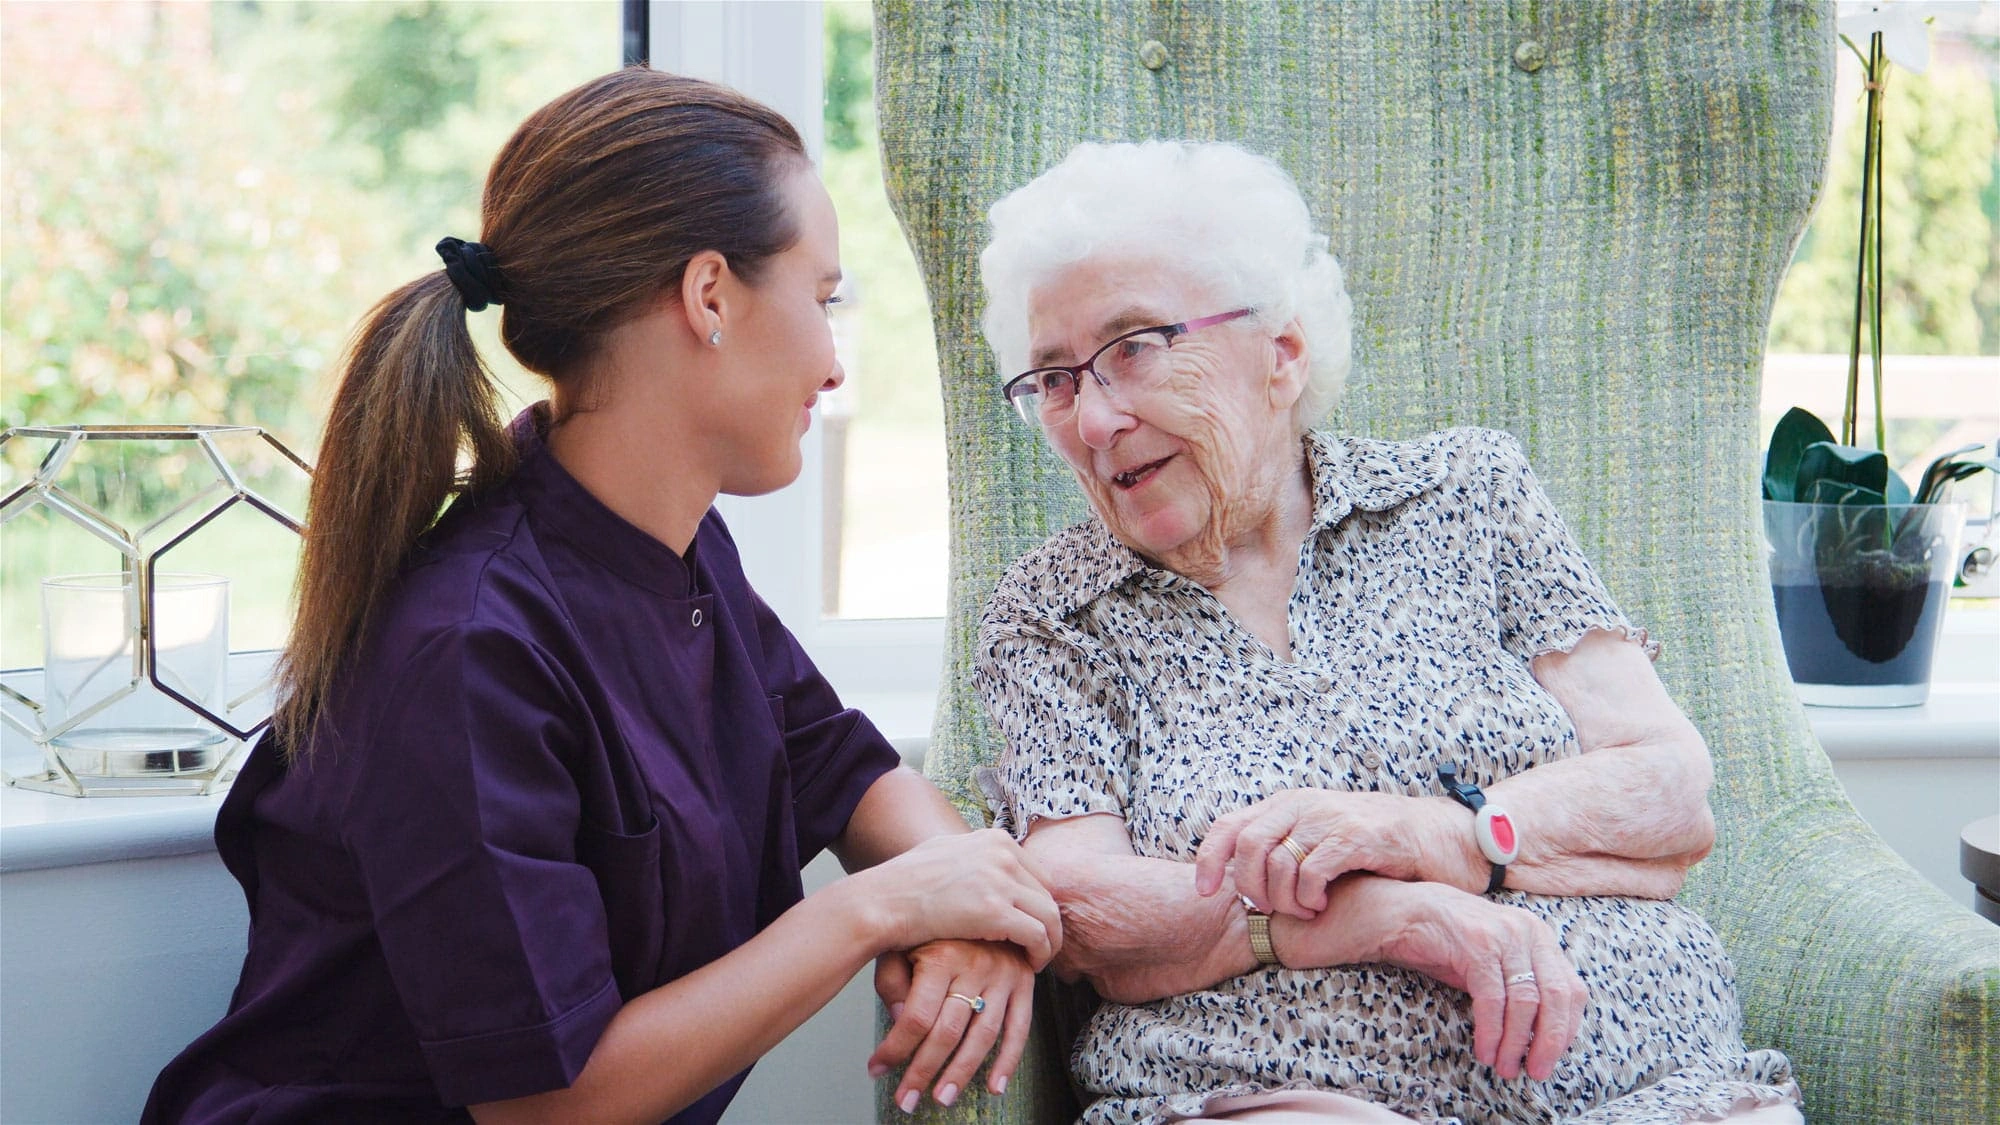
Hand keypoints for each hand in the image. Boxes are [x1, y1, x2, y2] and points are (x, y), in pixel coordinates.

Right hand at [860, 829, 1062, 969]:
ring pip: (1050, 916)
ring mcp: (1001, 881)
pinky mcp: (996, 911)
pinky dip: (1040, 953)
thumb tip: (987, 859)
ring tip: (1038, 960)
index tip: (1033, 925)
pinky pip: (1038, 936)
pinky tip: (1030, 966)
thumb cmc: (905, 883)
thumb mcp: (945, 850)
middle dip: (1048, 924)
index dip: (1038, 904)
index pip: (1038, 874)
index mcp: (994, 840)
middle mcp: (1003, 854)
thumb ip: (972, 855)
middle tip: (1040, 947)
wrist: (885, 900)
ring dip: (1050, 942)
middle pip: (1048, 895)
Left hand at [868, 941, 1034, 1111]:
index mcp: (940, 955)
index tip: (876, 1069)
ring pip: (982, 1035)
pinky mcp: (1023, 982)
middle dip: (923, 1071)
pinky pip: (1019, 1028)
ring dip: (962, 1072)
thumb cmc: (929, 928)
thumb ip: (893, 982)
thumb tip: (900, 1023)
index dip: (894, 1048)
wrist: (975, 894)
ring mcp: (1002, 975)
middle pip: (947, 1031)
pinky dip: (1009, 1061)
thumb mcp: (900, 944)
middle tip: (906, 1100)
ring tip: (942, 1098)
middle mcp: (974, 965)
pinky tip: (994, 1087)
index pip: (916, 1016)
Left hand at [1195, 788, 1438, 917]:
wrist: (1432, 835)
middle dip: (1250, 886)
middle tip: (1268, 910)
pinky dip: (1307, 897)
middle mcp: (1303, 806)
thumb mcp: (1317, 835)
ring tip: (1303, 911)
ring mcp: (1328, 819)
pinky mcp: (1355, 837)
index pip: (1229, 826)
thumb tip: (1235, 879)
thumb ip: (1282, 847)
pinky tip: (1320, 905)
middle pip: (1247, 847)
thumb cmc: (1370, 845)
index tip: (1205, 893)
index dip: (1208, 860)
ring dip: (1283, 899)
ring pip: (1277, 863)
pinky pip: (1311, 871)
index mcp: (1286, 805)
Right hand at [1375, 883, 1585, 1081]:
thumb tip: (1538, 1036)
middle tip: (1536, 1071)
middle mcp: (1527, 931)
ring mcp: (1503, 935)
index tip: (1551, 1057)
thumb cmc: (1446, 942)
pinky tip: (1485, 1050)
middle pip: (1556, 997)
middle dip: (1548, 1042)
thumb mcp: (1493, 960)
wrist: (1399, 914)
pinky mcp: (1476, 945)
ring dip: (1515, 1043)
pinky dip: (1491, 1031)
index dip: (1566, 1029)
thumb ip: (1519, 985)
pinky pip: (1492, 999)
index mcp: (1538, 936)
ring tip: (1504, 1067)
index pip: (1571, 989)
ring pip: (1525, 1002)